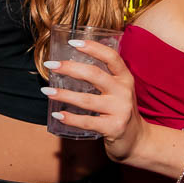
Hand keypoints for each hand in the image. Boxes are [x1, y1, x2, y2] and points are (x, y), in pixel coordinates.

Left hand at [41, 38, 146, 159]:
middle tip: (51, 65)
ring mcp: (120, 110)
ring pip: (87, 99)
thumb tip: (73, 62)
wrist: (137, 139)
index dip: (92, 47)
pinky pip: (88, 121)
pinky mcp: (114, 127)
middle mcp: (124, 91)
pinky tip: (58, 114)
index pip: (111, 57)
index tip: (72, 42)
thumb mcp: (119, 90)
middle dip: (70, 68)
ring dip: (64, 95)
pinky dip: (71, 118)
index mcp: (125, 78)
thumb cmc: (120, 111)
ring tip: (47, 91)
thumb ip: (104, 77)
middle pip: (95, 74)